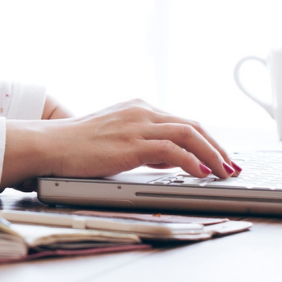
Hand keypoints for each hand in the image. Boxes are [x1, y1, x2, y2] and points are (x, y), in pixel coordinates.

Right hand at [1, 99, 238, 189]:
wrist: (49, 144)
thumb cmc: (76, 146)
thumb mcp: (116, 140)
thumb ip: (144, 145)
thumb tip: (172, 159)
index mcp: (138, 108)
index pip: (182, 121)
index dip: (206, 140)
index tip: (220, 156)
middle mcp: (141, 111)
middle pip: (192, 125)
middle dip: (216, 147)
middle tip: (231, 165)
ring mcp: (137, 125)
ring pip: (189, 134)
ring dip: (212, 153)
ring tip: (224, 171)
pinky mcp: (131, 143)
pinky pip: (172, 150)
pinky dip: (192, 161)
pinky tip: (201, 173)